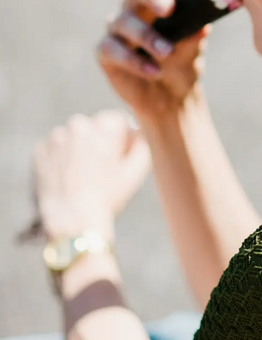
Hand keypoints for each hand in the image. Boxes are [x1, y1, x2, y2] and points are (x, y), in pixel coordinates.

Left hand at [30, 110, 151, 239]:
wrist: (72, 220)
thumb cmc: (108, 196)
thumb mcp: (137, 171)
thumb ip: (143, 144)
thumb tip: (138, 132)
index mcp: (105, 127)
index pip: (118, 120)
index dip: (122, 138)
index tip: (119, 156)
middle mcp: (80, 125)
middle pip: (95, 126)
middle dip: (99, 142)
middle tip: (101, 168)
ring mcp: (57, 137)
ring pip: (74, 136)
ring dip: (79, 148)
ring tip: (82, 175)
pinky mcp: (40, 150)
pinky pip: (56, 147)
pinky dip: (61, 158)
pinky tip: (68, 177)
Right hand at [96, 0, 210, 118]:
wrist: (171, 98)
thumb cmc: (183, 61)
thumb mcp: (194, 47)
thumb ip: (195, 32)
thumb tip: (202, 25)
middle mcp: (137, 6)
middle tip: (168, 9)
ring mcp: (119, 27)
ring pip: (124, 20)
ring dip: (147, 35)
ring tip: (167, 52)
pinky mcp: (106, 51)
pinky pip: (113, 49)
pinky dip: (135, 60)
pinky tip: (154, 71)